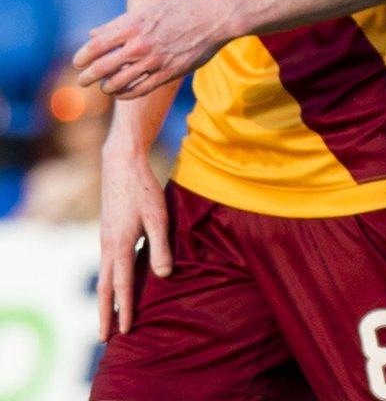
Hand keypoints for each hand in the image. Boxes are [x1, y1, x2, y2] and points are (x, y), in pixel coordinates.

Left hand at [74, 0, 231, 98]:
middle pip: (102, 67)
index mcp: (132, 26)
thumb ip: (117, 24)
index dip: (81, 58)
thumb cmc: (180, 11)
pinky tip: (121, 93)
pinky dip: (124, 94)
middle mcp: (140, 45)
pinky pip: (138, 90)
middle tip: (82, 81)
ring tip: (104, 87)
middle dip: (87, 77)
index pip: (95, 47)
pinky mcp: (167, 74)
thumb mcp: (147, 10)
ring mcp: (154, 61)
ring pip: (117, 83)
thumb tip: (92, 34)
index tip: (78, 63)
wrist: (214, 19)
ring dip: (106, 87)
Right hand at [97, 145, 170, 337]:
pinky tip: (116, 285)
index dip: (125, 309)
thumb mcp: (159, 217)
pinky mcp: (108, 233)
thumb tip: (163, 275)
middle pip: (105, 288)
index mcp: (120, 246)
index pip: (123, 286)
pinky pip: (107, 265)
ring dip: (106, 299)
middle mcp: (108, 247)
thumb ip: (161, 247)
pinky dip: (109, 281)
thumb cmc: (144, 190)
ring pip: (104, 277)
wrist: (121, 165)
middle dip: (105, 313)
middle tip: (104, 338)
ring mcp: (105, 240)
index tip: (125, 330)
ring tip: (108, 317)